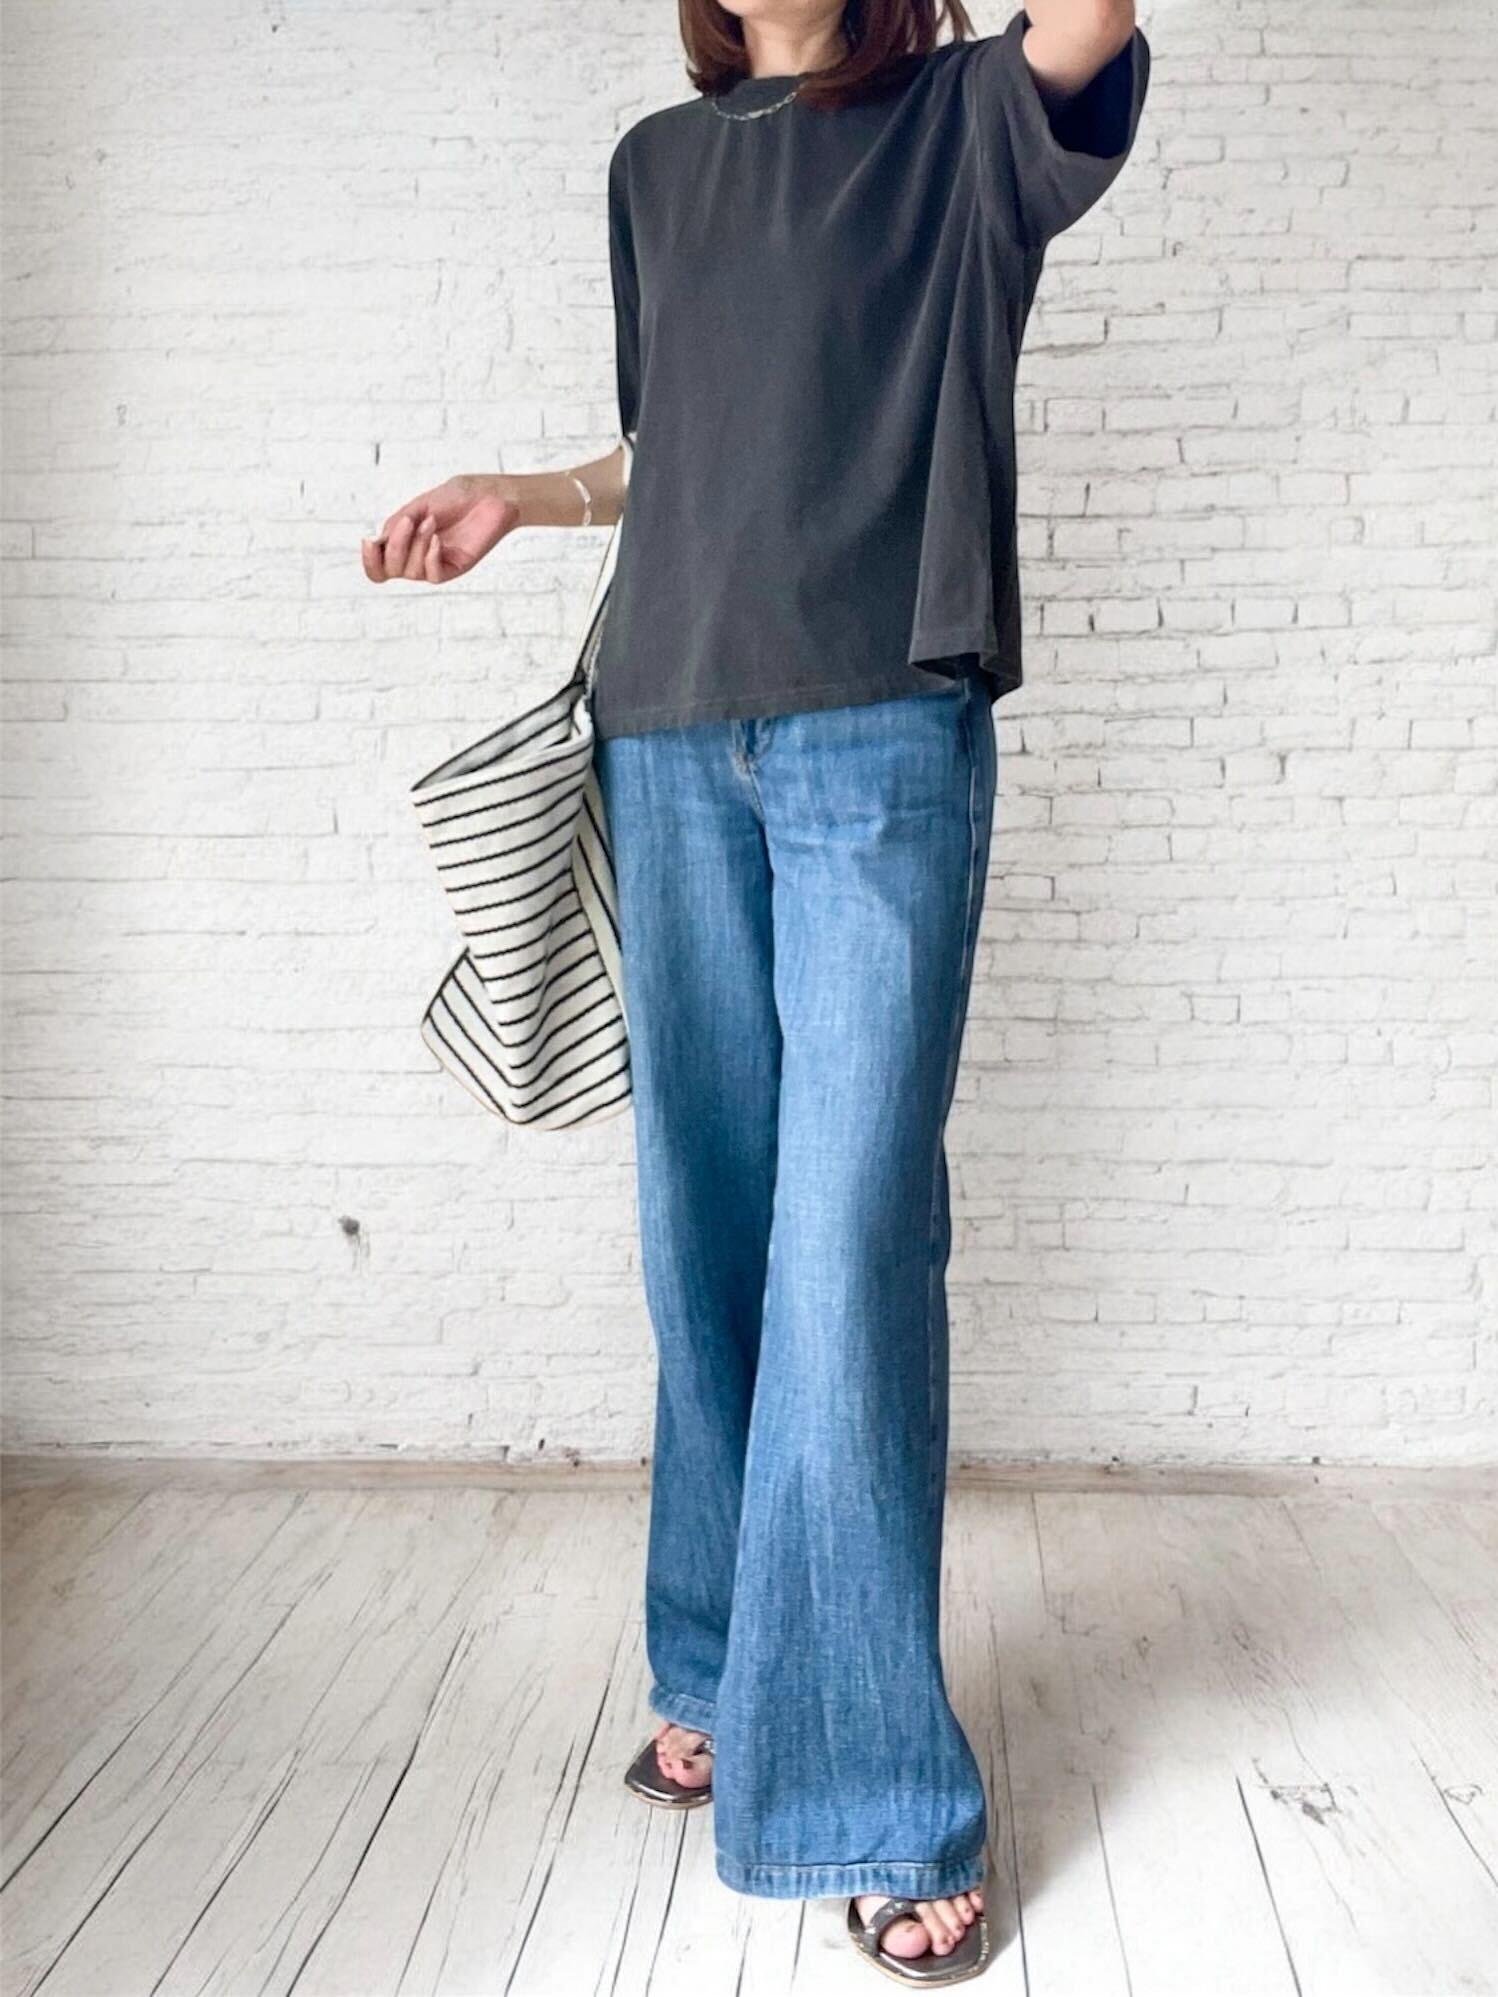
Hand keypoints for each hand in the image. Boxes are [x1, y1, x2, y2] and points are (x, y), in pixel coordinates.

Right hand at [360, 475, 519, 584]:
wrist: (489, 496)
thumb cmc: (456, 497)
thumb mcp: (419, 506)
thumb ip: (397, 525)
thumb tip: (378, 542)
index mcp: (405, 542)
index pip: (379, 565)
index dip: (369, 560)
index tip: (369, 541)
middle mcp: (417, 556)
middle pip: (390, 571)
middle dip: (395, 547)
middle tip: (409, 522)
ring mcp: (436, 563)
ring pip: (411, 572)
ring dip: (416, 545)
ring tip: (431, 521)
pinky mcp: (455, 568)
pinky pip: (434, 575)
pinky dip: (430, 558)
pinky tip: (437, 540)